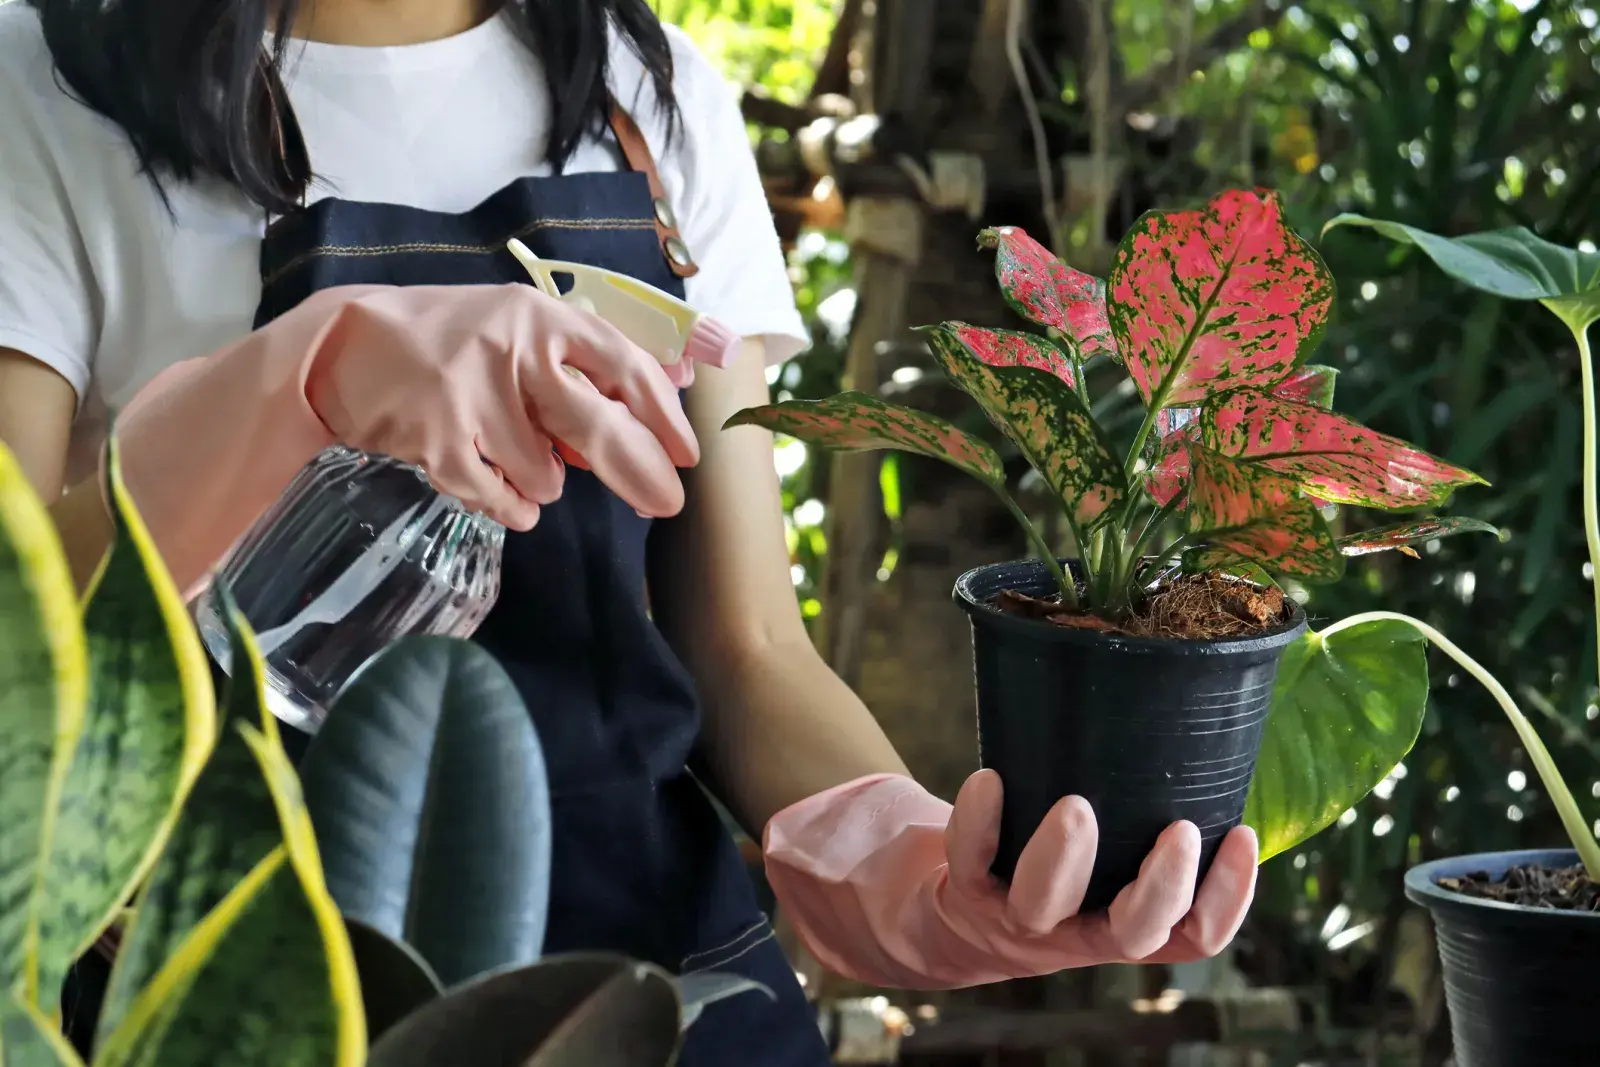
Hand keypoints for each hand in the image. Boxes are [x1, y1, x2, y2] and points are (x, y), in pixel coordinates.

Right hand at [113, 283, 699, 595]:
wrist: (343, 345)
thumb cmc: (448, 339)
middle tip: (665, 506)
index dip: (662, 416)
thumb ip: (583, 365)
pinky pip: (500, 498)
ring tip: (514, 457)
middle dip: (639, 473)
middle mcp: (513, 350)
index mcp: (542, 317)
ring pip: (546, 476)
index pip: (623, 366)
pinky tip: (508, 497)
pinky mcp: (437, 438)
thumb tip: (662, 404)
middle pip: (597, 427)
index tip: (686, 455)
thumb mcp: (519, 329)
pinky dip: (512, 508)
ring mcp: (473, 394)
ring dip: (544, 483)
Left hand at [763, 771, 1257, 988]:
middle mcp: (1080, 932)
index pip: (1193, 935)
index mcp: (1126, 924)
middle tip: (1181, 830)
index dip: (1227, 899)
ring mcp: (1020, 920)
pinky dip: (977, 821)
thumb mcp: (1100, 849)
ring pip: (1046, 906)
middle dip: (1162, 886)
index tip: (1242, 836)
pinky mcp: (964, 893)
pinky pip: (970, 863)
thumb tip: (1199, 699)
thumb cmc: (1048, 863)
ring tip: (1076, 806)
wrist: (951, 914)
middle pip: (1133, 933)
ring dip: (1064, 858)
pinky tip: (989, 778)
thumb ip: (1138, 804)